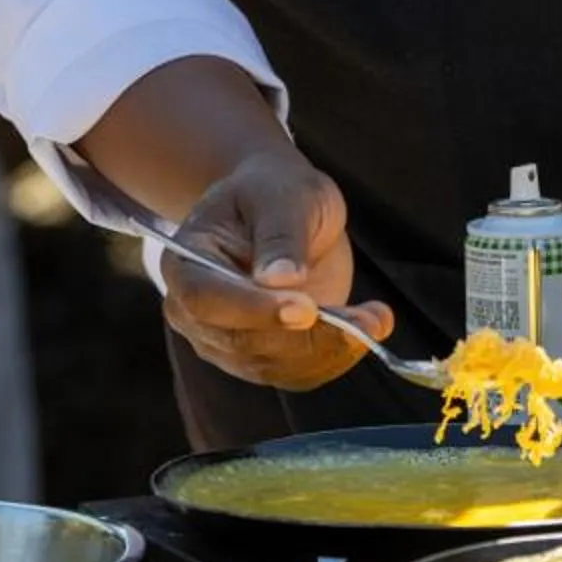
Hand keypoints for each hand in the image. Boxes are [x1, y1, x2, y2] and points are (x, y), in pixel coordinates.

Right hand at [161, 149, 393, 411]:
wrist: (280, 207)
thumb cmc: (272, 190)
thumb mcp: (282, 195)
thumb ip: (280, 235)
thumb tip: (282, 279)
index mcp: (185, 263)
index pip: (206, 300)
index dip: (254, 310)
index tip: (305, 308)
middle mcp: (198, 313)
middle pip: (243, 343)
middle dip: (307, 338)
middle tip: (363, 321)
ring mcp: (230, 341)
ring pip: (277, 365)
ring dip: (332, 349)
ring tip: (376, 317)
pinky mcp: (267, 355)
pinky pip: (300, 371)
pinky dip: (339, 354)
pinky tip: (371, 323)